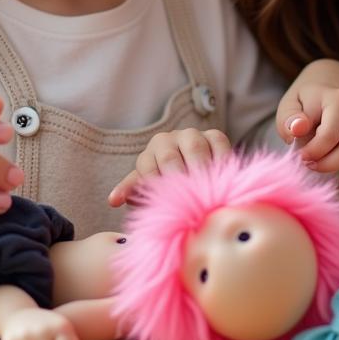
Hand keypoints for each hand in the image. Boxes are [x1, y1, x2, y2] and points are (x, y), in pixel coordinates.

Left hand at [107, 128, 231, 206]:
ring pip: (195, 149)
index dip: (155, 186)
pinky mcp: (215, 135)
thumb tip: (113, 200)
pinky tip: (225, 179)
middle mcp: (167, 141)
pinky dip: (222, 161)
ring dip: (200, 170)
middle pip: (170, 158)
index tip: (164, 204)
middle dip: (177, 179)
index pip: (147, 168)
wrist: (195, 176)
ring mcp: (192, 135)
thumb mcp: (148, 191)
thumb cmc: (166, 188)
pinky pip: (219, 144)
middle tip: (186, 201)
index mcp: (148, 155)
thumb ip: (133, 193)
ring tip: (206, 192)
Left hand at [277, 60, 338, 190]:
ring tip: (319, 168)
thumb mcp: (291, 101)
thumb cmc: (308, 97)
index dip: (311, 152)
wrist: (335, 80)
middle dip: (326, 163)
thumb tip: (298, 129)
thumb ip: (289, 117)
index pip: (328, 135)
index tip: (298, 155)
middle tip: (307, 163)